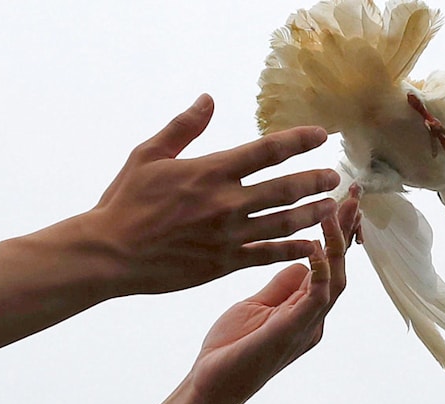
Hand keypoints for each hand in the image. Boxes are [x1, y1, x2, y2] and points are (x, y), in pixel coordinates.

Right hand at [86, 94, 340, 294]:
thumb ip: (184, 127)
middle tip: (334, 176)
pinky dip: (293, 250)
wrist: (110, 254)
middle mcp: (226, 203)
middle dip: (315, 180)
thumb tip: (208, 99)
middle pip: (286, 188)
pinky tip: (310, 246)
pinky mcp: (224, 263)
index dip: (300, 140)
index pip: (268, 150)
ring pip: (284, 223)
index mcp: (211, 171)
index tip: (321, 136)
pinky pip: (268, 255)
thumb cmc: (125, 202)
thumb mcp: (148, 155)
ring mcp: (228, 236)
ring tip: (330, 206)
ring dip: (313, 213)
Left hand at [185, 191, 358, 403]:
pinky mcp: (293, 333)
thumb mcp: (257, 306)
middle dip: (347, 230)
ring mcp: (307, 327)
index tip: (341, 199)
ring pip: (336, 280)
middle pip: (340, 268)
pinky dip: (319, 271)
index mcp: (305, 310)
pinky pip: (316, 298)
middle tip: (352, 194)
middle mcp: (314, 318)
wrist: (211, 385)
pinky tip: (315, 247)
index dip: (337, 233)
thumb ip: (281, 284)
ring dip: (337, 245)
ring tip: (336, 210)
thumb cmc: (230, 348)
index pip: (328, 264)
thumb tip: (302, 255)